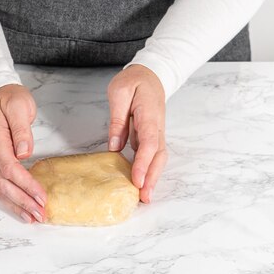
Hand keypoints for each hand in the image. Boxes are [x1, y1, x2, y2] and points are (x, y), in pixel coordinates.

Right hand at [0, 84, 46, 223]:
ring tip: (33, 218)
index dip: (26, 184)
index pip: (10, 168)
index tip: (41, 196)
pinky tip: (22, 210)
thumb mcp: (18, 107)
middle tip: (41, 214)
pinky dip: (11, 201)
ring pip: (0, 189)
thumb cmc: (10, 99)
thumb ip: (21, 130)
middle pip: (4, 184)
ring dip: (16, 206)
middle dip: (22, 201)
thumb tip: (24, 152)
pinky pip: (0, 186)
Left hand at [107, 65, 167, 202]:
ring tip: (144, 197)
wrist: (150, 75)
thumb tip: (114, 146)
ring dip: (153, 178)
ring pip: (158, 158)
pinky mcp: (151, 137)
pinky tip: (140, 183)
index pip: (149, 143)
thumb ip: (118, 119)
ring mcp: (156, 133)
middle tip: (144, 198)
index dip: (144, 163)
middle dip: (153, 178)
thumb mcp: (119, 92)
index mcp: (150, 115)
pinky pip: (152, 156)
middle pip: (159, 156)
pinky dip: (148, 170)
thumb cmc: (134, 82)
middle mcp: (157, 127)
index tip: (137, 180)